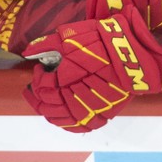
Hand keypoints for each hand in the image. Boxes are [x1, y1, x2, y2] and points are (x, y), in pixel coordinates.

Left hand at [22, 12, 161, 132]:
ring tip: (43, 100)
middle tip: (35, 86)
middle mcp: (75, 97)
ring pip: (59, 118)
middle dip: (37, 94)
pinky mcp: (101, 114)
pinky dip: (65, 121)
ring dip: (47, 109)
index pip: (43, 86)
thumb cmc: (102, 40)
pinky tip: (60, 113)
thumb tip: (28, 52)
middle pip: (47, 104)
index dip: (38, 77)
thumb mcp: (72, 35)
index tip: (40, 69)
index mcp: (66, 78)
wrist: (133, 52)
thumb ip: (47, 44)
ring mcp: (89, 108)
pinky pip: (77, 125)